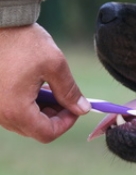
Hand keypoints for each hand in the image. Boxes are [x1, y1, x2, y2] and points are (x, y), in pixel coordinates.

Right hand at [0, 23, 89, 142]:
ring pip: (25, 121)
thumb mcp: (54, 65)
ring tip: (53, 88)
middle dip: (56, 117)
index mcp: (15, 109)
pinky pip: (14, 109)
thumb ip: (70, 91)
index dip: (66, 123)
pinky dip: (30, 103)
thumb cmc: (23, 41)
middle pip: (35, 129)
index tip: (77, 108)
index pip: (47, 133)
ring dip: (44, 110)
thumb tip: (83, 109)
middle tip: (68, 98)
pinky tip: (38, 86)